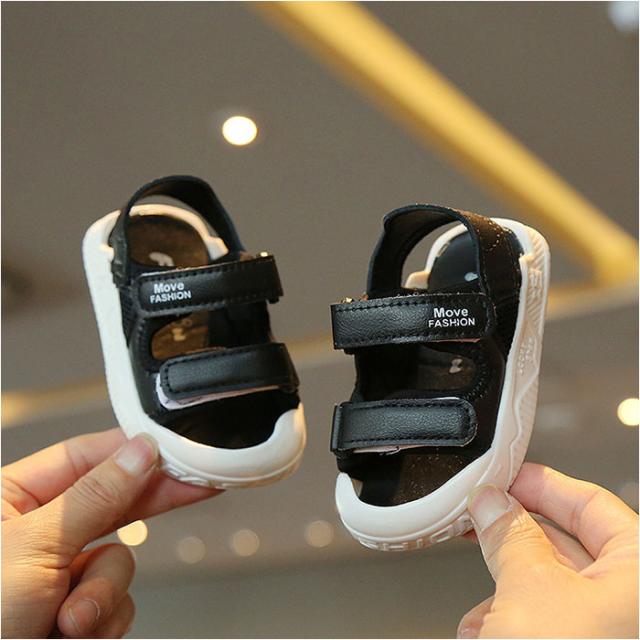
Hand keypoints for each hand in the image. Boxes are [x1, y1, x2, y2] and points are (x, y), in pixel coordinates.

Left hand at [2, 429, 219, 637]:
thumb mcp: (34, 547)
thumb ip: (95, 495)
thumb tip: (139, 452)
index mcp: (9, 499)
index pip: (83, 457)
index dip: (129, 450)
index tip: (171, 447)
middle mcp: (37, 533)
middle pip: (110, 501)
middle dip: (146, 505)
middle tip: (195, 486)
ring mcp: (56, 575)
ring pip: (118, 559)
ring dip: (103, 592)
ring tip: (70, 621)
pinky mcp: (73, 613)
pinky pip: (116, 601)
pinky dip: (102, 621)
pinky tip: (75, 636)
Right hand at [459, 463, 637, 637]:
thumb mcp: (530, 589)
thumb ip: (509, 536)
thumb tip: (492, 503)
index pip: (593, 503)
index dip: (542, 486)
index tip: (504, 480)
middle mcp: (631, 601)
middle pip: (569, 544)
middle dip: (515, 538)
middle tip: (481, 519)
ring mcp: (612, 630)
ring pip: (555, 586)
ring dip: (508, 583)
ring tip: (478, 587)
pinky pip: (552, 621)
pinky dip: (516, 617)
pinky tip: (484, 626)